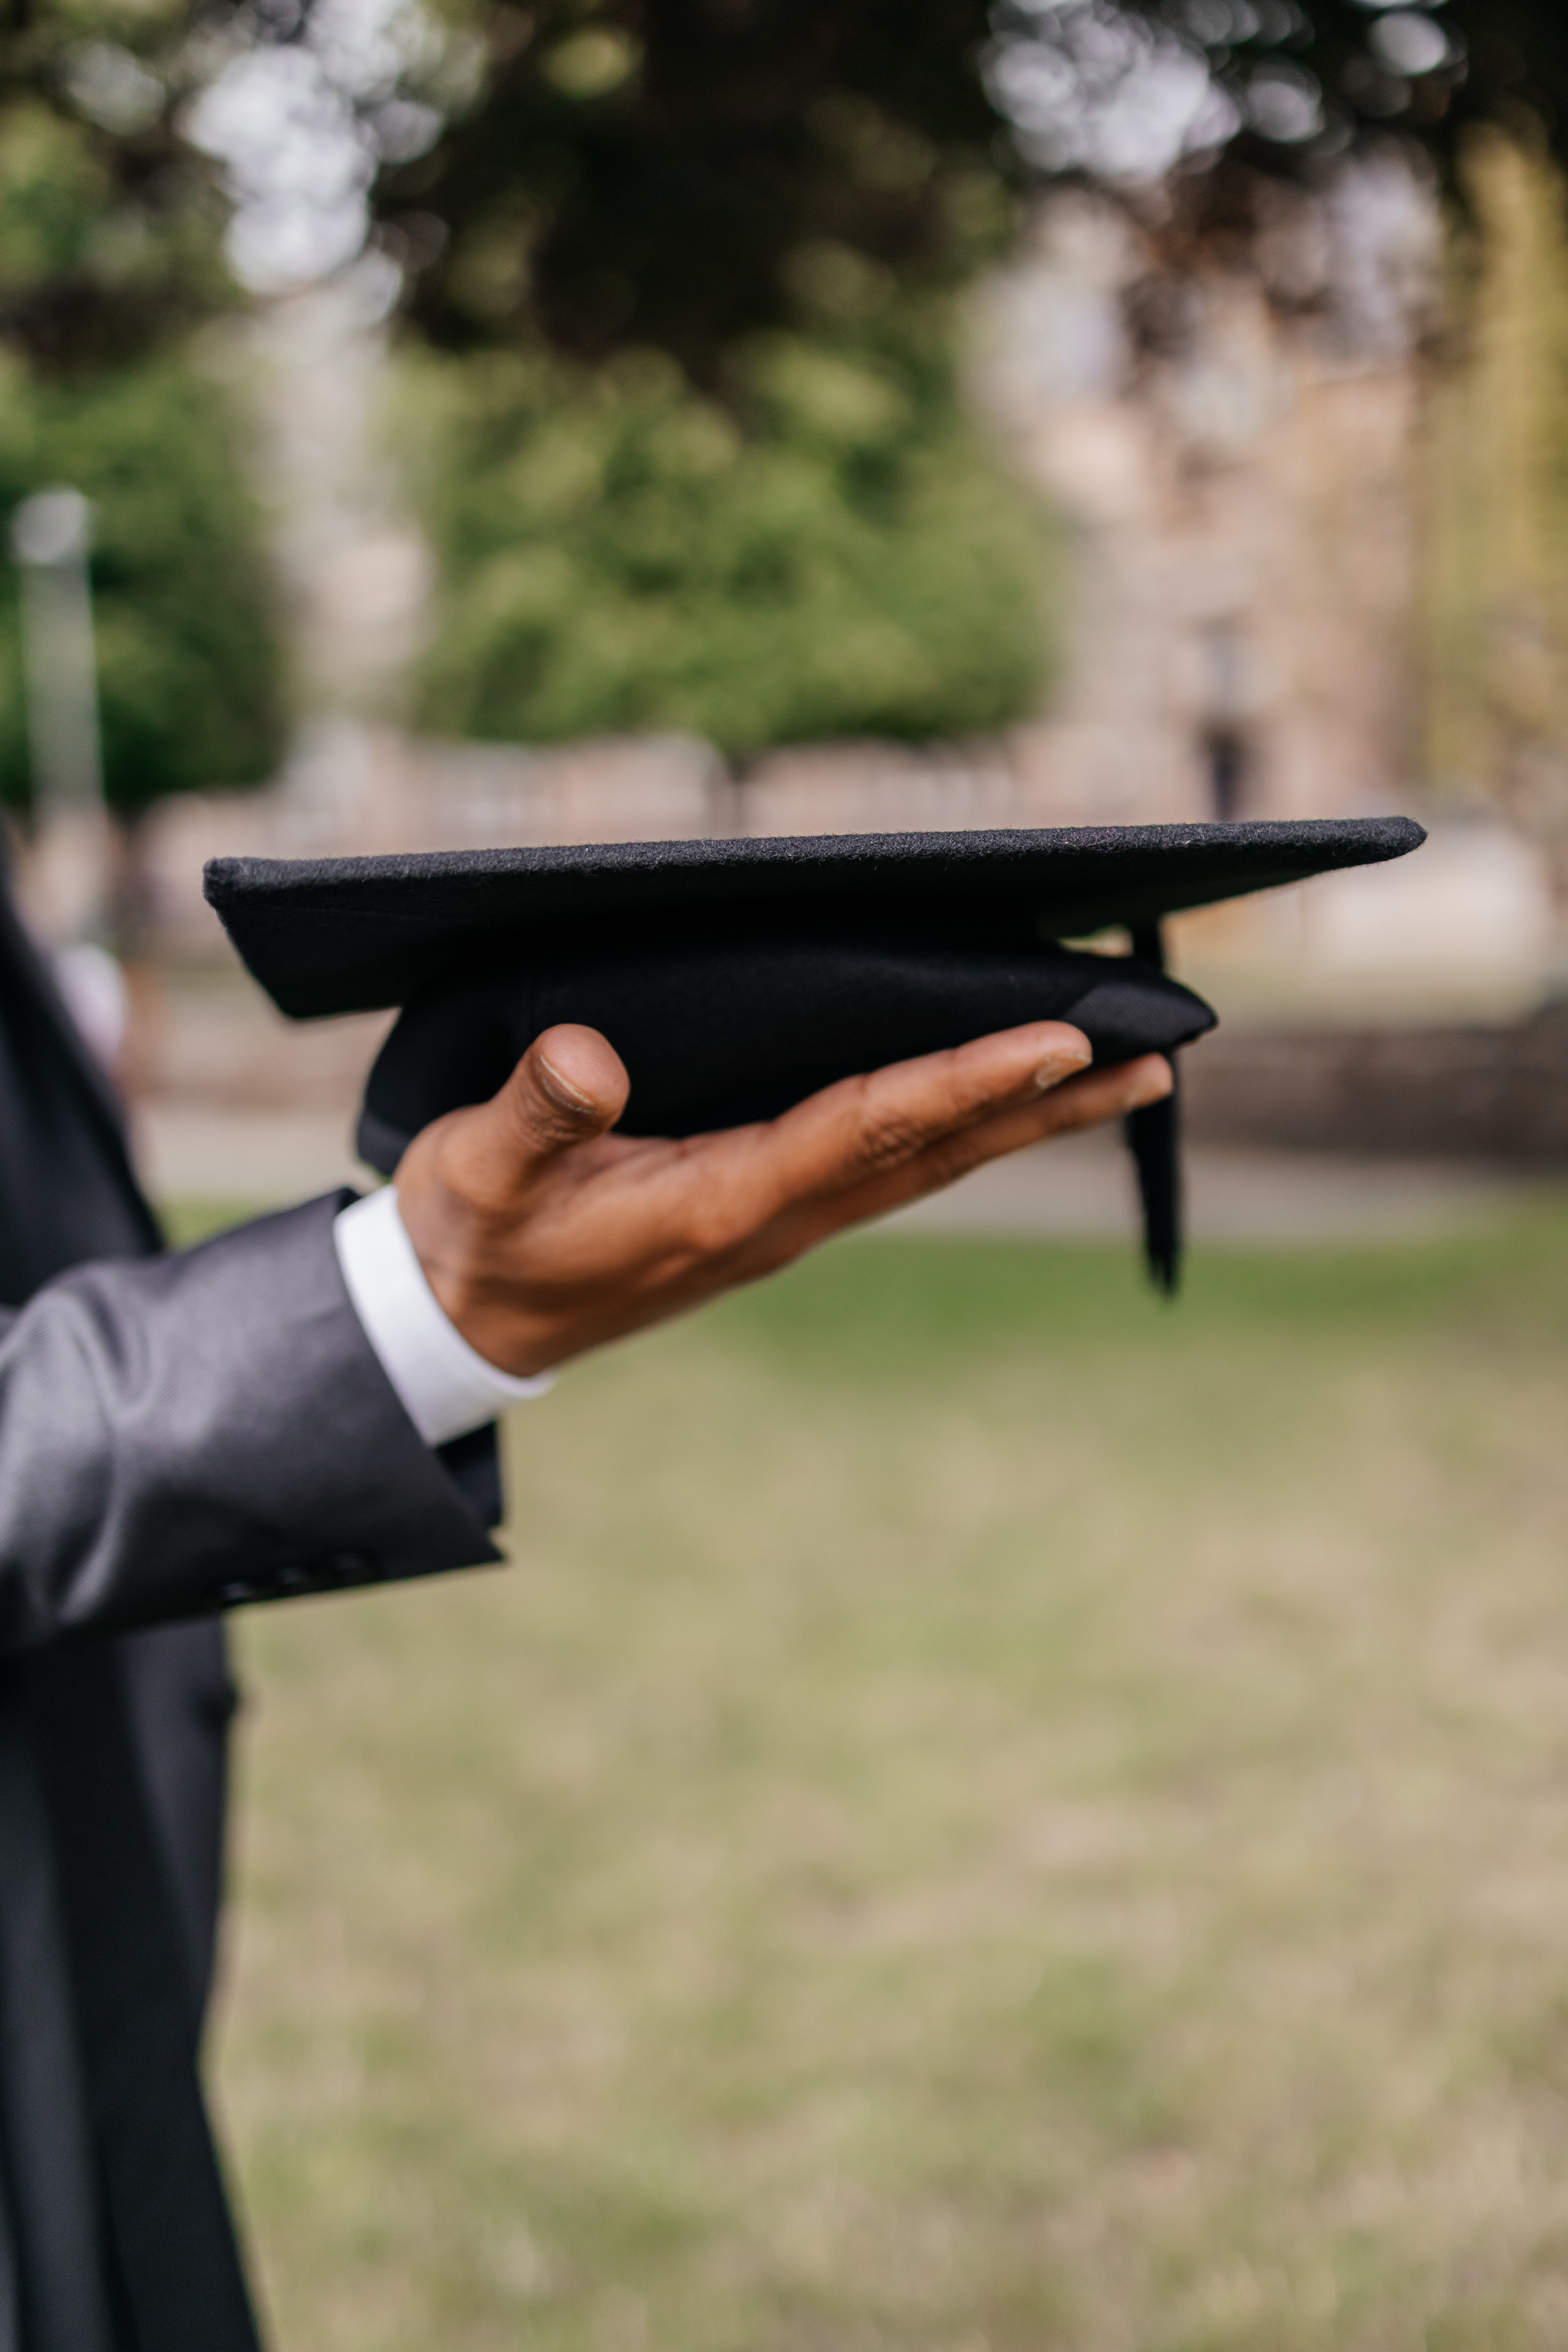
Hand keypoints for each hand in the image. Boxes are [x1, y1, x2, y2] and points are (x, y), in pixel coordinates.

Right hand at [394, 1022, 1172, 1375]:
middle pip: (936, 1156)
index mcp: (724, 1203)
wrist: (467, 1324)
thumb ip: (537, 1117)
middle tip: (1153, 1060)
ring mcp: (784, 1223)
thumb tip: (591, 1056)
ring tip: (1118, 1080)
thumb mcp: (483, 1174)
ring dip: (1025, 1125)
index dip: (963, 1084)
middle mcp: (778, 1219)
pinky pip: (891, 1169)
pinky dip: (961, 1131)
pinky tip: (998, 1109)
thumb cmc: (475, 1237)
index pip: (867, 1129)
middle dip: (1044, 1108)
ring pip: (928, 1166)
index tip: (1057, 1044)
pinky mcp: (772, 1215)